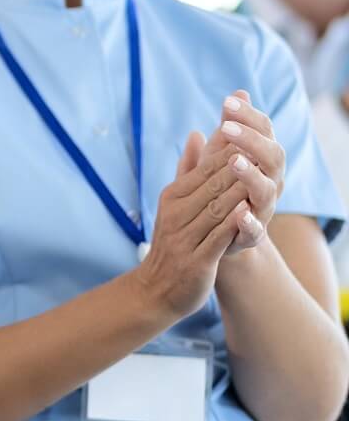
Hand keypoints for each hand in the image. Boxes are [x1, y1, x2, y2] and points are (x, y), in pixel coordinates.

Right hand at [132, 131, 255, 319]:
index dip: (229, 149)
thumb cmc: (173, 242)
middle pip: (213, 184)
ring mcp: (184, 237)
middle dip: (238, 164)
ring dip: (240, 190)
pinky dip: (233, 223)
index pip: (204, 167)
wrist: (157, 289)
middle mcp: (176, 214)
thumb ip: (188, 168)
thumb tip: (196, 133)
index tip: (253, 131)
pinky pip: (218, 237)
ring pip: (218, 208)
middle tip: (264, 145)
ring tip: (264, 173)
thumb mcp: (176, 202)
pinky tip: (249, 211)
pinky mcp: (196, 260)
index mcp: (173, 197)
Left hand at [204, 90, 282, 237]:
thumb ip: (226, 130)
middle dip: (252, 140)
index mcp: (262, 159)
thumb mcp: (216, 157)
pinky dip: (249, 222)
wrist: (216, 234)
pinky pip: (256, 229)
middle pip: (273, 156)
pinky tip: (240, 214)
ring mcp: (263, 207)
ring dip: (251, 175)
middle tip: (227, 127)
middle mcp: (269, 180)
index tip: (227, 101)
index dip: (249, 115)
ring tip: (234, 161)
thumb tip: (237, 94)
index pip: (263, 131)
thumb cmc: (217, 187)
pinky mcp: (252, 234)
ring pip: (266, 190)